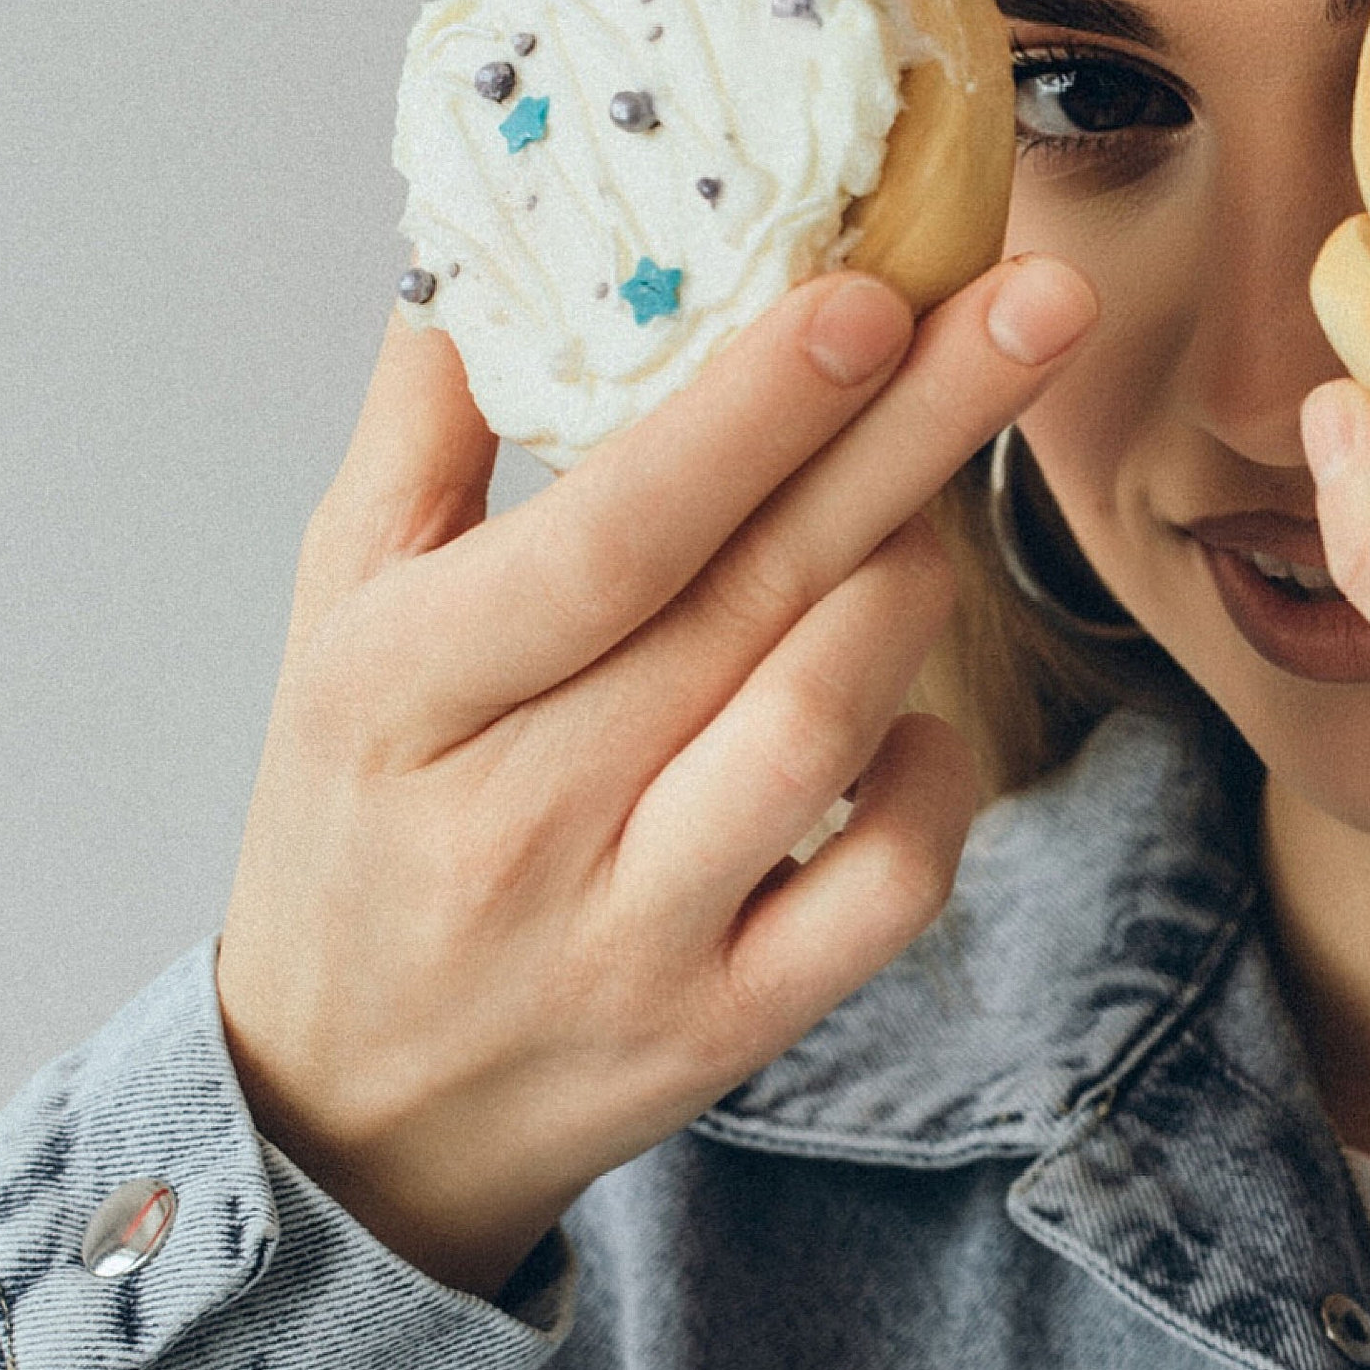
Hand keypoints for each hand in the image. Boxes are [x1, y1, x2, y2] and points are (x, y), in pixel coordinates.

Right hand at [217, 254, 1096, 1293]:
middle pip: (748, 597)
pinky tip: (921, 720)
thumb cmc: (358, 829)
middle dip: (910, 435)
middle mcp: (517, 814)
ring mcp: (627, 931)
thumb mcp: (332, 628)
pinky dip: (936, 785)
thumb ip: (417, 442)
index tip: (872, 297)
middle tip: (1036, 304)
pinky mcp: (721, 1026)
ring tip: (929, 515)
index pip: (608, 537)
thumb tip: (492, 255)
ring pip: (821, 730)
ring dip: (907, 598)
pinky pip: (881, 890)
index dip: (751, 416)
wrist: (348, 1114)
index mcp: (402, 690)